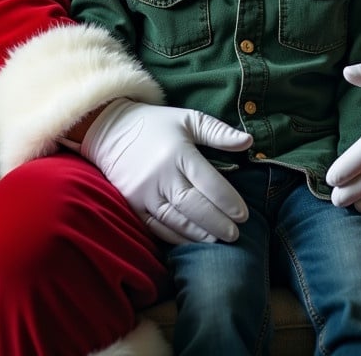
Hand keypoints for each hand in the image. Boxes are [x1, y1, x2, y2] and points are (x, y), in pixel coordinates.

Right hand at [81, 98, 252, 244]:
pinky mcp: (132, 204)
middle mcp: (161, 174)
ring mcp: (144, 192)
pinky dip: (175, 237)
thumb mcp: (189, 119)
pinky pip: (156, 227)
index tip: (244, 215)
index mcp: (178, 152)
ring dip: (198, 234)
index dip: (227, 201)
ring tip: (218, 242)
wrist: (112, 130)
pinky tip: (192, 242)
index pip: (208, 182)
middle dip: (217, 222)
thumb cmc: (158, 125)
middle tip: (235, 234)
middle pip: (193, 205)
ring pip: (175, 220)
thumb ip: (219, 132)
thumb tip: (248, 141)